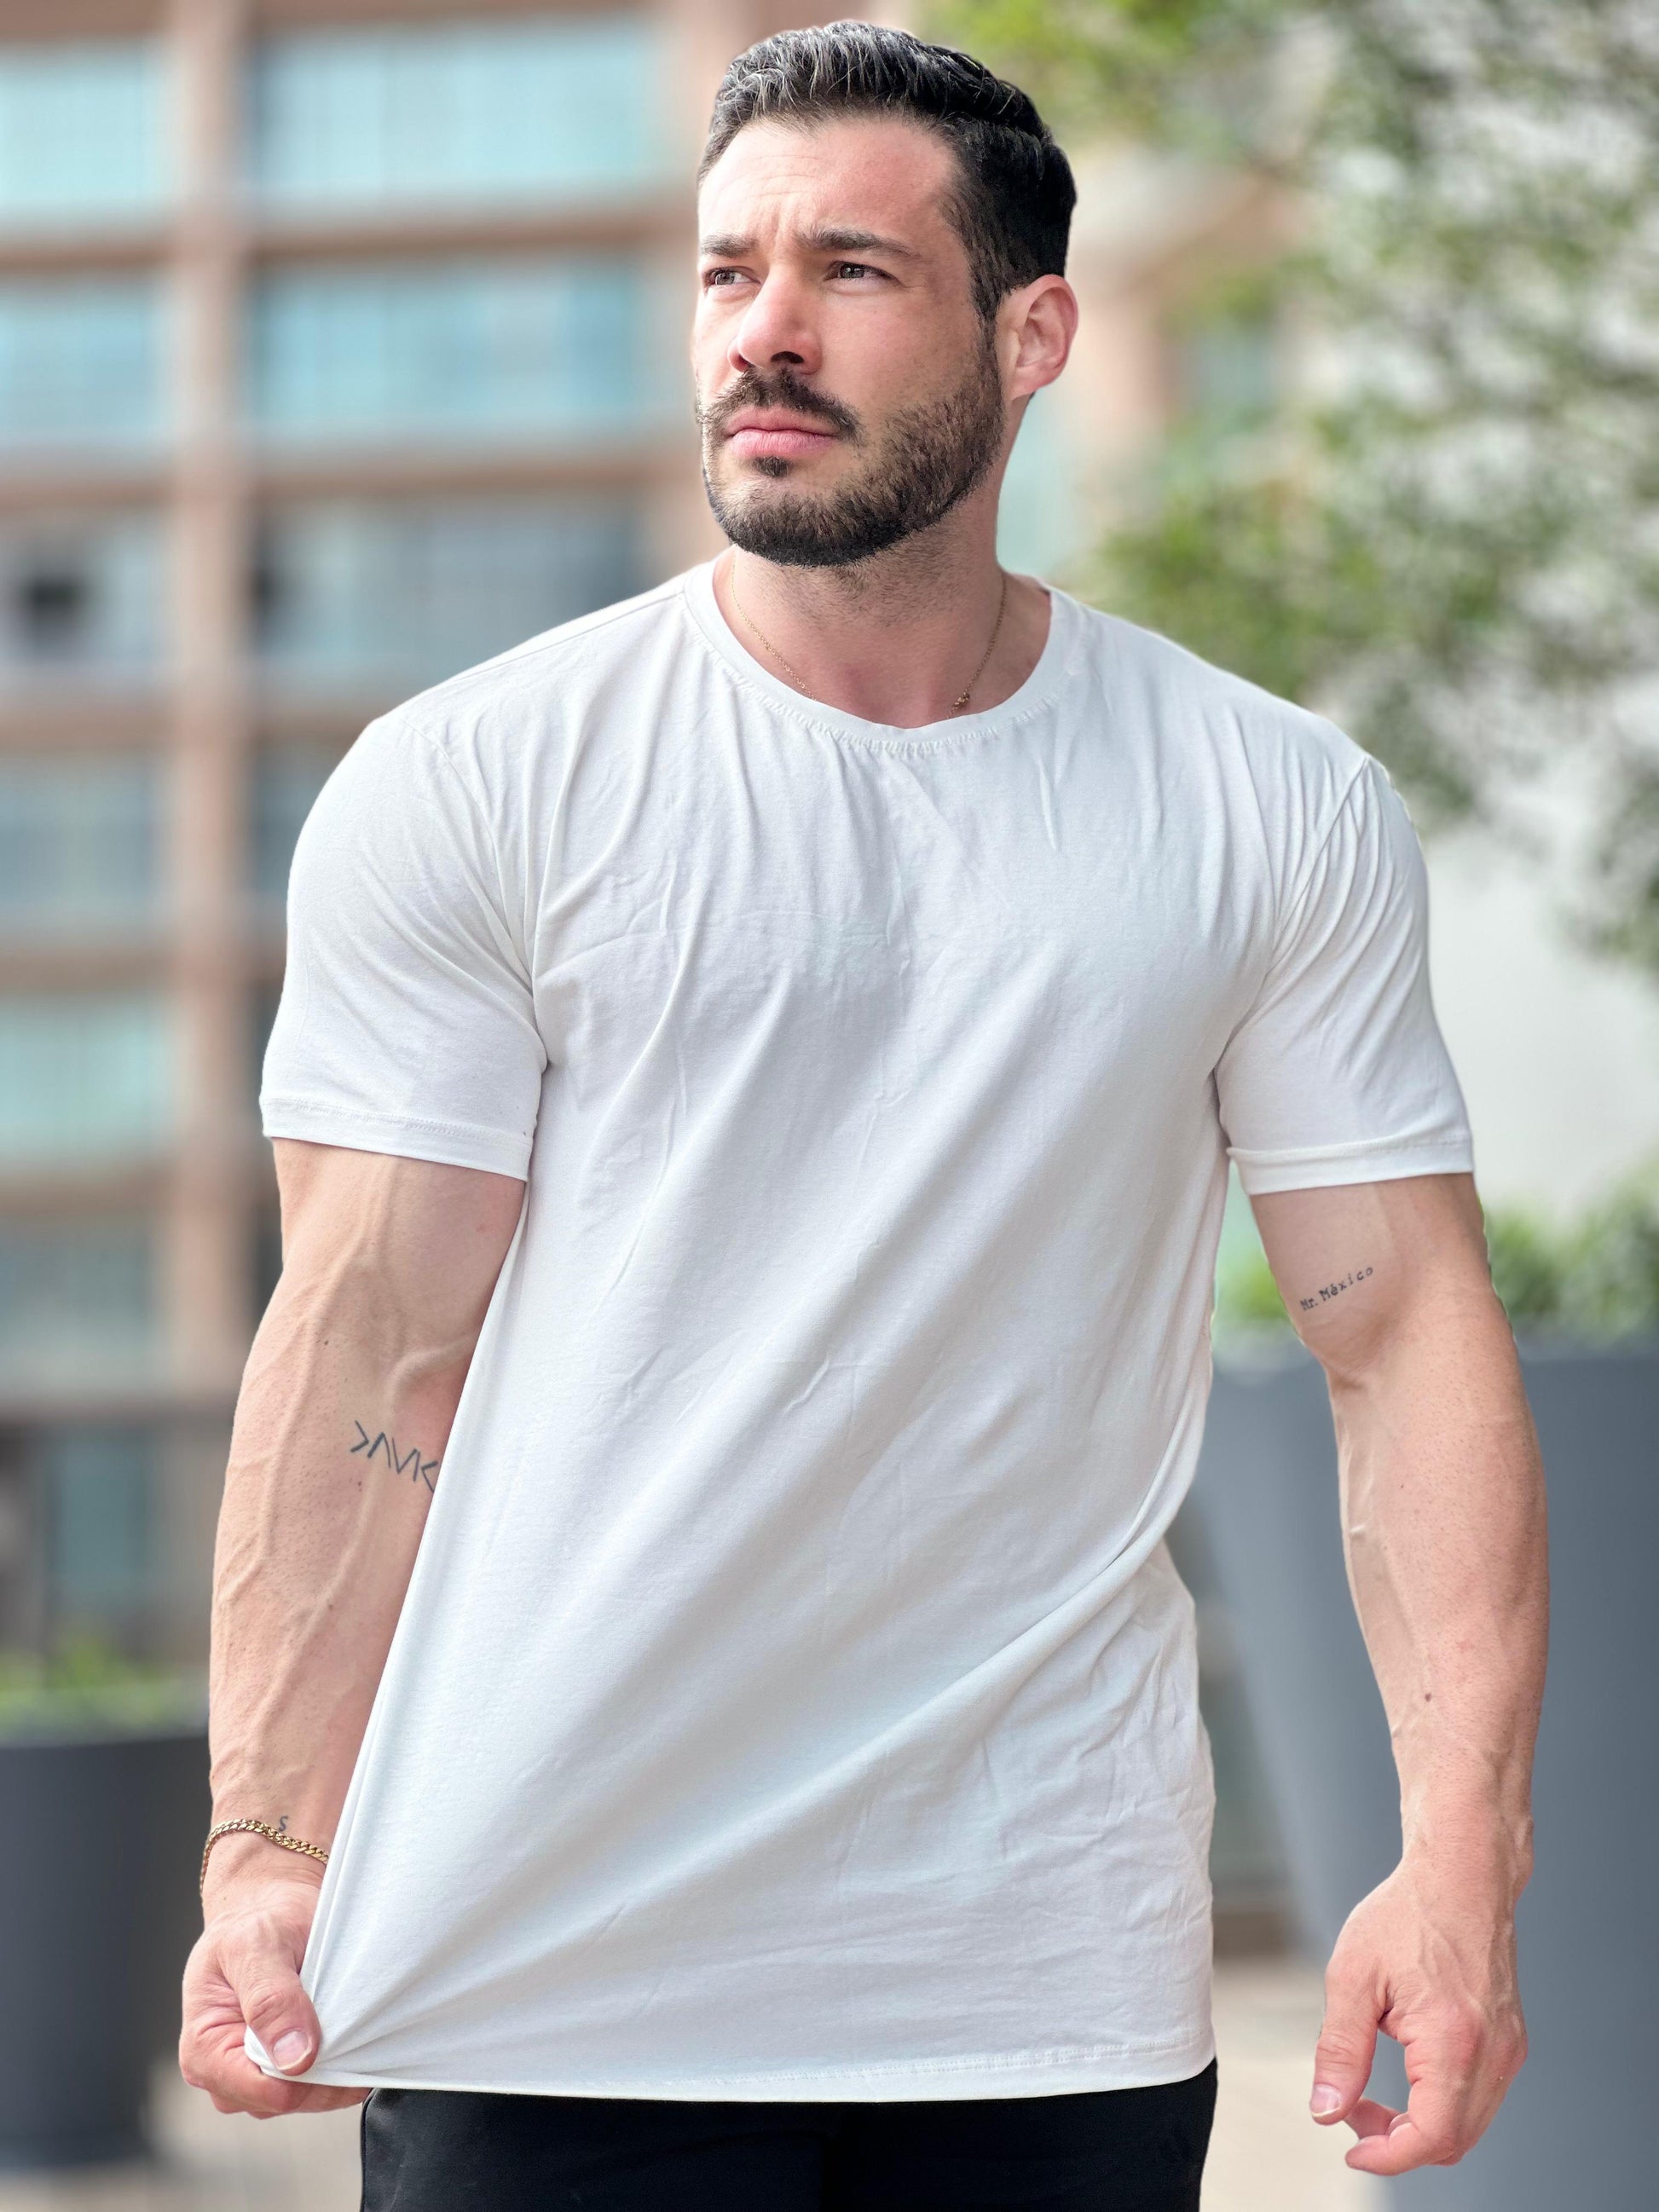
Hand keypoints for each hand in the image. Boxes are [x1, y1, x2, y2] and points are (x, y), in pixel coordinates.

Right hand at [179, 1846, 365, 2117]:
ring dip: (333, 2066)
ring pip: (304, 2095)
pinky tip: (348, 2032)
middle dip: (323, 2072)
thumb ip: (272, 2000)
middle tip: (350, 2023)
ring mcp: (253, 2072)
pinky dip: (337, 2060)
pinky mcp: (281, 2066)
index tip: (337, 2041)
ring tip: (346, 2022)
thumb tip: (293, 2057)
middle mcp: (223, 2071)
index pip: (262, 2093)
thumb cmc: (253, 1921)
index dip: (306, 2076)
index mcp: (204, 2049)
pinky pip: (315, 2081)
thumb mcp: (256, 1946)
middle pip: (285, 2100)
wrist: (268, 1905)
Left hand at [1309, 1856, 1526, 2173]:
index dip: (1388, 2156)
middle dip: (1398, 2143)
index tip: (1350, 2146)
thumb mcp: (1353, 1977)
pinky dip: (1441, 2105)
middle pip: (1453, 2141)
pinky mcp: (1510, 2042)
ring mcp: (1509, 2049)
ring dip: (1420, 2126)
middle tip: (1352, 2112)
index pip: (1432, 2136)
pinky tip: (1405, 2071)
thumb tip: (1326, 2111)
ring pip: (1468, 2125)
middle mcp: (1494, 2053)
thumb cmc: (1406, 1915)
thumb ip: (1340, 2051)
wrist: (1460, 1874)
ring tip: (1371, 2093)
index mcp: (1455, 2040)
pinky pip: (1479, 2098)